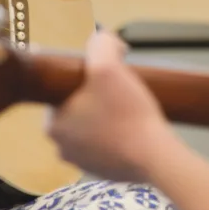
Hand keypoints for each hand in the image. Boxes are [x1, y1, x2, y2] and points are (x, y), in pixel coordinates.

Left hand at [46, 31, 178, 182]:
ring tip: (128, 106)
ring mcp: (82, 162)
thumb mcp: (109, 67)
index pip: (60, 90)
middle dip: (95, 96)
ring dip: (106, 115)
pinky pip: (105, 144)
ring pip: (91, 126)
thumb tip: (102, 38)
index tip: (102, 74)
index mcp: (52, 124)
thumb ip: (100, 44)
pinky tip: (133, 126)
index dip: (81, 76)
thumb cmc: (127, 113)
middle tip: (118, 88)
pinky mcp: (102, 171)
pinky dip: (117, 135)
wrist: (156, 157)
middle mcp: (61, 147)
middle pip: (76, 107)